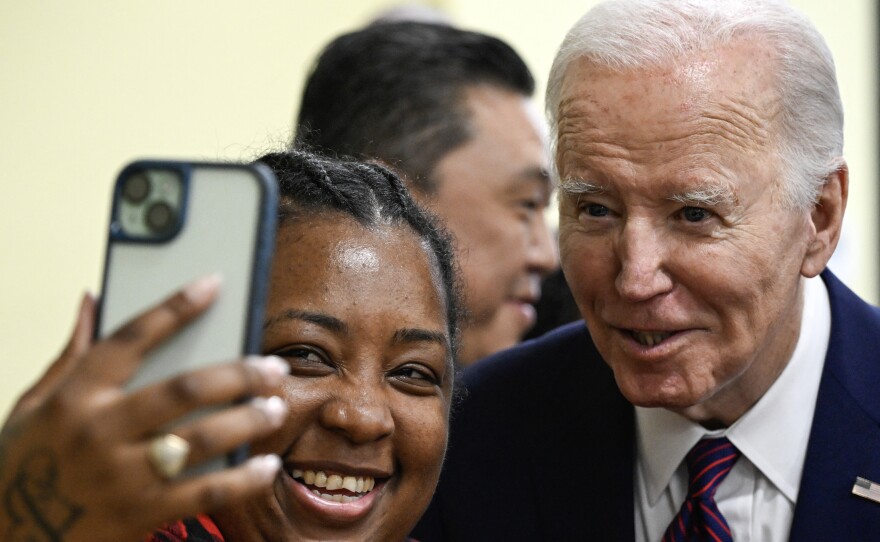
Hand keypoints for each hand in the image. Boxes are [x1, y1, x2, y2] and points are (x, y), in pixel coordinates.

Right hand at [0, 276, 287, 541]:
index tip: (213, 283)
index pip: (131, 338)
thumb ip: (70, 354)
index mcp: (74, 397)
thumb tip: (92, 298)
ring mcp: (121, 476)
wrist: (11, 540)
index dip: (174, 307)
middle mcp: (99, 432)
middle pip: (184, 389)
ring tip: (276, 408)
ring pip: (202, 439)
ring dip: (249, 420)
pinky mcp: (140, 515)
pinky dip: (242, 479)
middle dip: (238, 374)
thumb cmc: (23, 466)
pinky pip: (204, 494)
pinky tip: (265, 465)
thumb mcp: (32, 407)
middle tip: (271, 368)